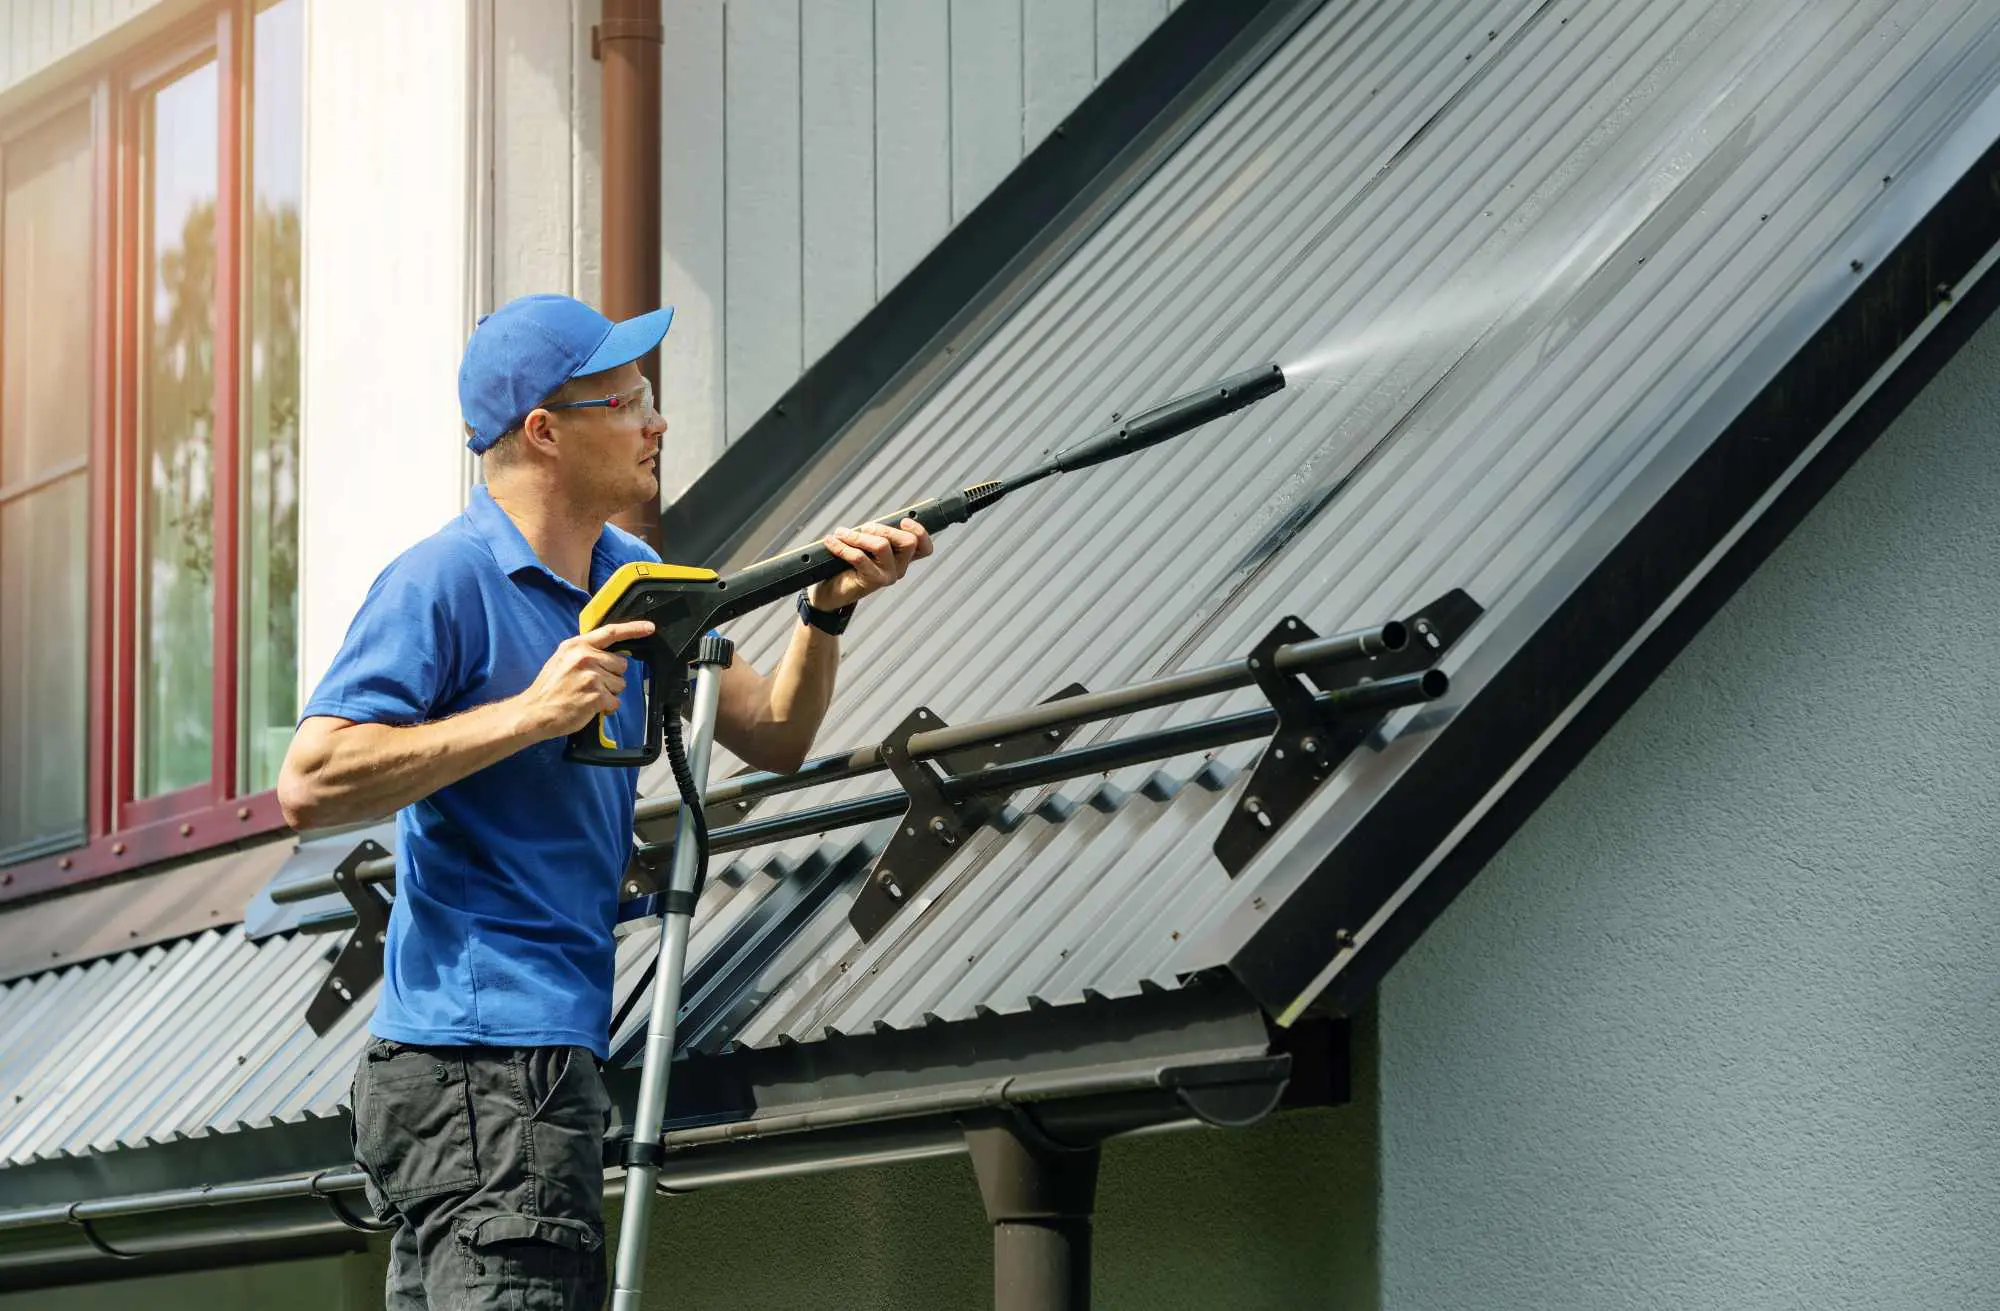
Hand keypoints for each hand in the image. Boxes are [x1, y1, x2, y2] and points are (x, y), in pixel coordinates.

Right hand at [513, 620, 655, 738]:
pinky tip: (589, 706)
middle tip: (591, 684)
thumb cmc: (550, 688)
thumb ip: (586, 653)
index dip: (633, 629)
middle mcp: (585, 657)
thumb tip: (612, 654)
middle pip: (621, 664)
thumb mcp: (563, 660)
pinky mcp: (596, 695)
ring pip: (620, 684)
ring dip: (609, 693)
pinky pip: (615, 702)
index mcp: (577, 645)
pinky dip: (606, 707)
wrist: (534, 711)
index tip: (649, 628)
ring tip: (587, 695)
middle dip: (612, 676)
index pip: (611, 632)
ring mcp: (592, 676)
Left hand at [809, 518, 933, 610]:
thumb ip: (874, 535)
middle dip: (884, 528)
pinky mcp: (872, 581)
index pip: (924, 547)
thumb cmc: (848, 565)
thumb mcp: (865, 546)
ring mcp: (888, 576)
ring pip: (882, 546)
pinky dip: (842, 546)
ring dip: (858, 536)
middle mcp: (899, 568)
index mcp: (902, 557)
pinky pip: (859, 557)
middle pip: (908, 542)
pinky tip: (831, 542)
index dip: (920, 532)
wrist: (831, 591)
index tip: (904, 521)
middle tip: (864, 528)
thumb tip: (872, 525)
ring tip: (841, 534)